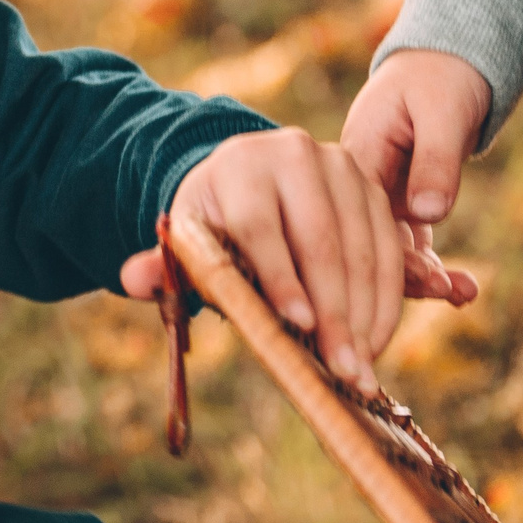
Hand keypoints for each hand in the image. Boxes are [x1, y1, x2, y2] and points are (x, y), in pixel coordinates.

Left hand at [119, 129, 406, 388]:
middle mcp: (294, 155)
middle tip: (341, 368)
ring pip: (362, 246)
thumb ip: (164, 264)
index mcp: (238, 166)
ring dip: (365, 313)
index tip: (298, 326)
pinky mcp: (372, 188)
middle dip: (334, 310)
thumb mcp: (188, 240)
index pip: (259, 226)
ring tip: (360, 367)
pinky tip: (375, 341)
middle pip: (319, 239)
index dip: (280, 278)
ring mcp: (341, 167)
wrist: (247, 181)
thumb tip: (133, 279)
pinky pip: (389, 247)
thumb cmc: (215, 225)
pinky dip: (386, 298)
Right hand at [342, 50, 486, 308]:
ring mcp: (376, 196)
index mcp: (357, 154)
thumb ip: (435, 161)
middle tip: (451, 293)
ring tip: (465, 294)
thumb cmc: (440, 77)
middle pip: (370, 242)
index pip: (359, 216)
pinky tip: (462, 290)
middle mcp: (358, 182)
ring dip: (426, 277)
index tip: (426, 281)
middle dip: (409, 276)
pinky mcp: (399, 203)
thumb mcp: (442, 111)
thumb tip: (429, 214)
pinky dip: (433, 265)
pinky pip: (411, 243)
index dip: (386, 254)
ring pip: (391, 249)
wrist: (446, 60)